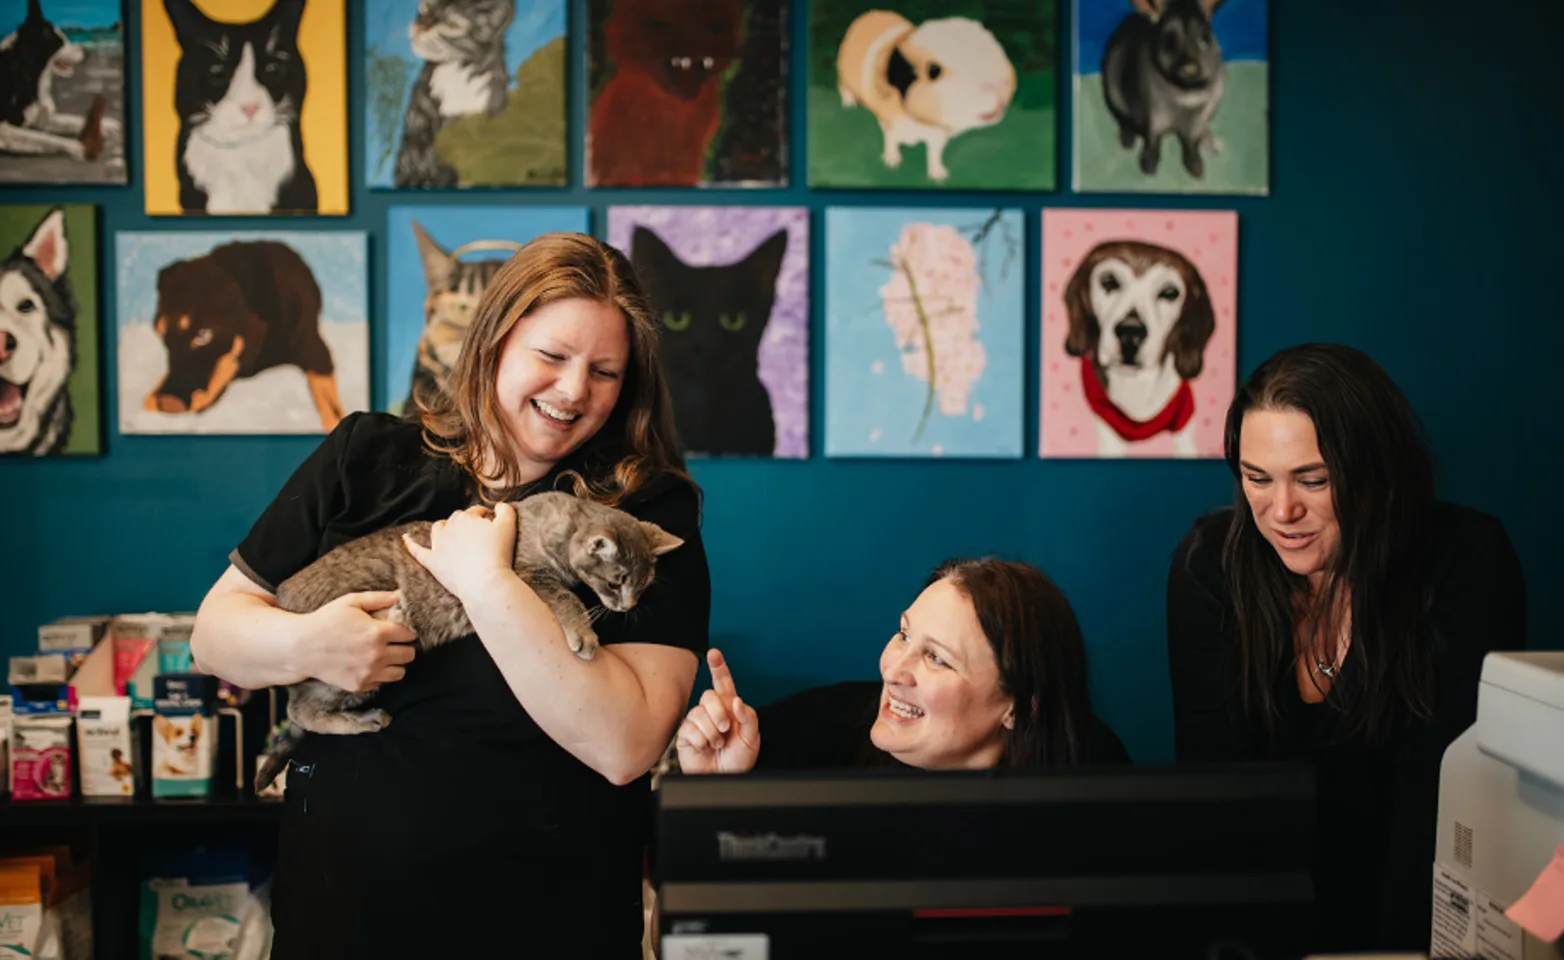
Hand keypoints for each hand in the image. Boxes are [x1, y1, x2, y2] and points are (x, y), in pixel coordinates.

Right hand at [296, 590, 417, 692]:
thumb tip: (400, 596)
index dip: (406, 631)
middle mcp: (377, 655)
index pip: (410, 634)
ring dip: (395, 664)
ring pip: (400, 672)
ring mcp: (368, 672)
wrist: (301, 647)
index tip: (399, 630)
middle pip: (409, 655)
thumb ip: (378, 598)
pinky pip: (381, 682)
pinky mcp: (360, 685)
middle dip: (404, 647)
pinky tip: (368, 664)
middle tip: (392, 643)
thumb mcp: (350, 602)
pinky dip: (379, 675)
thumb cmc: (325, 621)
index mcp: (378, 633)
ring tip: (384, 655)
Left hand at [402, 503, 517, 604]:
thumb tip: (498, 505)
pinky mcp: (432, 562)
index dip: (485, 517)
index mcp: (466, 517)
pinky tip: (405, 538)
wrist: (485, 583)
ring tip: (452, 534)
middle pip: (458, 519)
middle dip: (467, 524)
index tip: (492, 526)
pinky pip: (417, 551)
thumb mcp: (509, 526)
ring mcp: (438, 545)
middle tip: (480, 537)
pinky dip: (410, 543)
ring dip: (444, 528)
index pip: (476, 511)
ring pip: (438, 529)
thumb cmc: (498, 554)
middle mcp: (449, 527)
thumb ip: (505, 510)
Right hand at [676, 648, 760, 774]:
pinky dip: (701, 740)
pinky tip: (705, 748)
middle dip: (718, 713)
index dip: (718, 667)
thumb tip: (735, 701)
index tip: (714, 653)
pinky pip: (689, 729)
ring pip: (698, 713)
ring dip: (711, 731)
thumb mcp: (752, 739)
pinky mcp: (686, 735)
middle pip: (709, 696)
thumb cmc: (739, 760)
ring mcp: (698, 723)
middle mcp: (712, 712)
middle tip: (725, 730)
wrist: (724, 780)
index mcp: (730, 708)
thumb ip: (747, 717)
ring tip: (717, 744)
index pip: (724, 683)